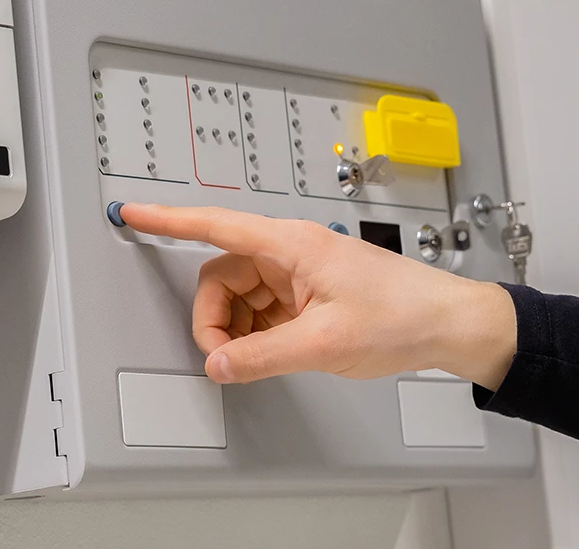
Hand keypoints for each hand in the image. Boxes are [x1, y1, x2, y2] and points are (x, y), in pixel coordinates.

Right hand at [120, 204, 516, 389]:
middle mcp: (290, 254)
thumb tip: (216, 364)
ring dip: (237, 331)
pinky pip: (263, 312)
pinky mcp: (307, 297)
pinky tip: (273, 354)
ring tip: (257, 360)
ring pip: (240, 298)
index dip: (169, 220)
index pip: (216, 226)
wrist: (445, 324)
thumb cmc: (401, 315)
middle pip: (222, 277)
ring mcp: (298, 276)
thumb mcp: (324, 341)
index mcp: (290, 245)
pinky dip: (257, 336)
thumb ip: (261, 356)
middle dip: (214, 318)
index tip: (133, 214)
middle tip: (224, 357)